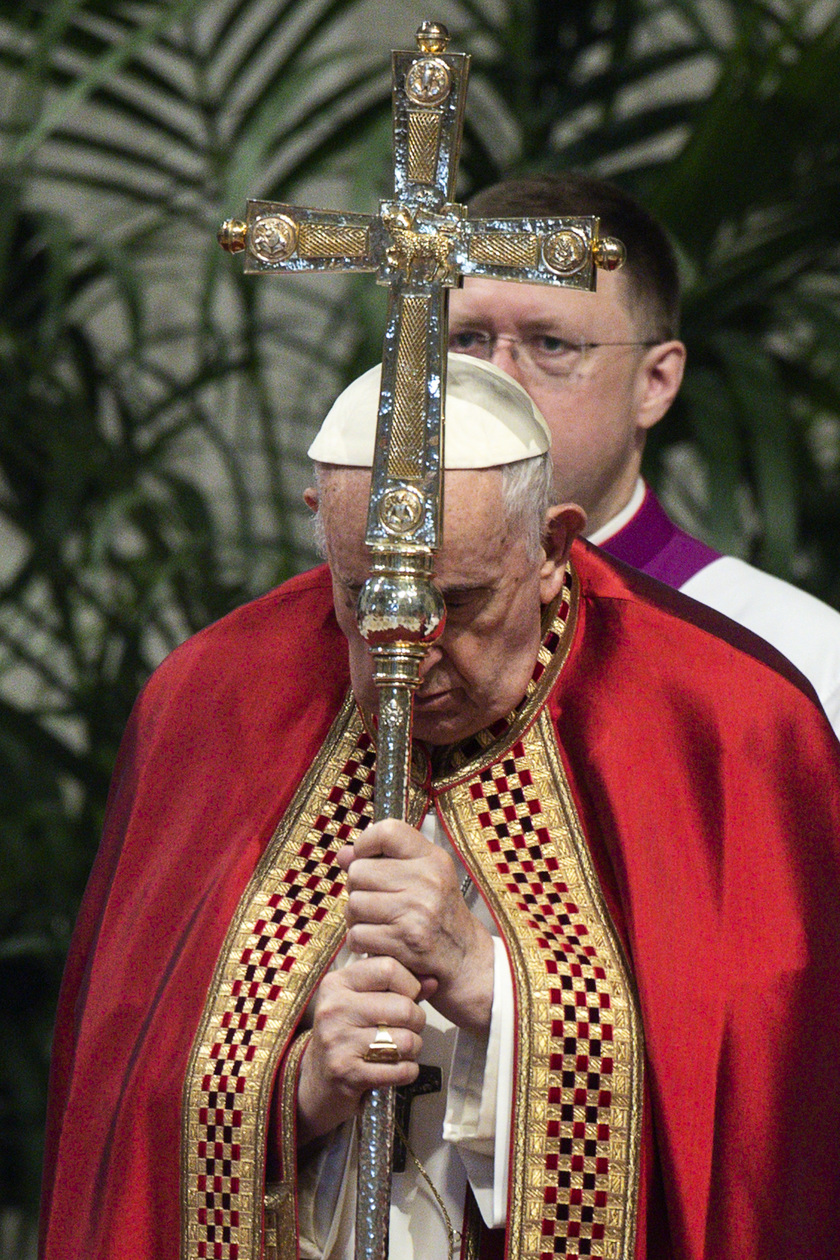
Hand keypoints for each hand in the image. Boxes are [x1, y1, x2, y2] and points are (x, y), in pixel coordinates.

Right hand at [296, 955, 424, 1146]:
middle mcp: (334, 1008)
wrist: (317, 1081)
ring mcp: (338, 1042)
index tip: (408, 996)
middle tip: (409, 1028)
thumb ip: (399, 987)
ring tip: (401, 1048)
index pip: (388, 968)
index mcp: (337, 983)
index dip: (410, 983)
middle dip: (417, 1020)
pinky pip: (400, 1070)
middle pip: (403, 1007)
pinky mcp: (347, 1073)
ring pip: (406, 1040)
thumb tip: (433, 980)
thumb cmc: (348, 1034)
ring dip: (413, 1048)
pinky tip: (397, 1067)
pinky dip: (408, 1071)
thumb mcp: (363, 1001)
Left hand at [337, 818, 494, 1032]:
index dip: (366, 843)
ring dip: (356, 918)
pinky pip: (357, 934)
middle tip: (373, 901)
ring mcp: (416, 910)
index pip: (388, 831)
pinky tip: (377, 942)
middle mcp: (427, 880)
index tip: (366, 859)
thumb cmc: (439, 915)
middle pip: (359, 871)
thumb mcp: (423, 879)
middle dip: (358, 889)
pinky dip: (360, 942)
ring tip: (374, 922)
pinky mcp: (405, 941)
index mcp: (432, 859)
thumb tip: (344, 854)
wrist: (465, 960)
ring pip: (354, 904)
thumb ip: (384, 862)